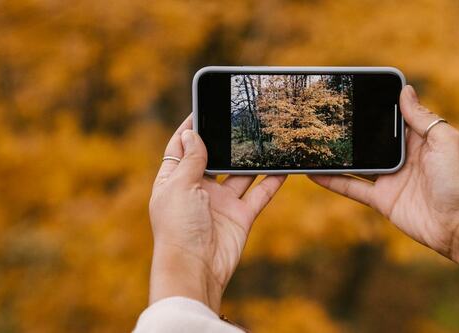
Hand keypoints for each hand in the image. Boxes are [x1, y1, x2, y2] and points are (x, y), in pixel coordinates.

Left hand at [148, 115, 285, 311]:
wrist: (196, 268)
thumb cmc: (178, 227)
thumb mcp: (179, 186)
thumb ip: (190, 159)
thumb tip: (191, 132)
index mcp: (175, 180)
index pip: (180, 148)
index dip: (190, 129)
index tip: (203, 108)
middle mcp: (198, 189)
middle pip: (213, 158)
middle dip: (225, 141)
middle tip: (241, 120)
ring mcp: (221, 202)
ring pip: (240, 174)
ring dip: (252, 160)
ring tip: (266, 137)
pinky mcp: (241, 215)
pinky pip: (259, 194)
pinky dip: (272, 182)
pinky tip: (284, 167)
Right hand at [309, 85, 458, 279]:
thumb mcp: (446, 141)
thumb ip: (423, 118)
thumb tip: (406, 91)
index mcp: (420, 139)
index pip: (394, 118)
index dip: (377, 106)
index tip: (355, 93)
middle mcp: (403, 157)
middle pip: (371, 139)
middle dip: (351, 130)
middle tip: (325, 117)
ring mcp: (389, 178)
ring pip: (357, 163)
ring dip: (337, 155)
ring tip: (314, 143)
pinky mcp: (380, 199)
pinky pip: (351, 187)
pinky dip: (331, 181)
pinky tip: (313, 173)